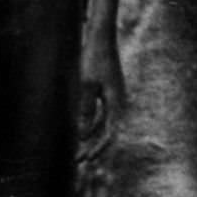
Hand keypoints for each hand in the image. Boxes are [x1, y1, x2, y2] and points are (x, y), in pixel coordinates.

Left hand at [77, 36, 127, 161]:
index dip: (98, 148)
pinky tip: (81, 131)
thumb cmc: (93, 59)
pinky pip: (101, 114)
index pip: (110, 133)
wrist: (100, 37)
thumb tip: (82, 136)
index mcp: (116, 103)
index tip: (86, 159)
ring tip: (78, 150)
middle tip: (78, 160)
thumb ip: (85, 110)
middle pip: (107, 131)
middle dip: (93, 146)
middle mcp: (118, 102)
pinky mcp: (107, 91)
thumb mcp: (86, 84)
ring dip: (91, 136)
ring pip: (103, 124)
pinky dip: (91, 124)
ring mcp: (113, 97)